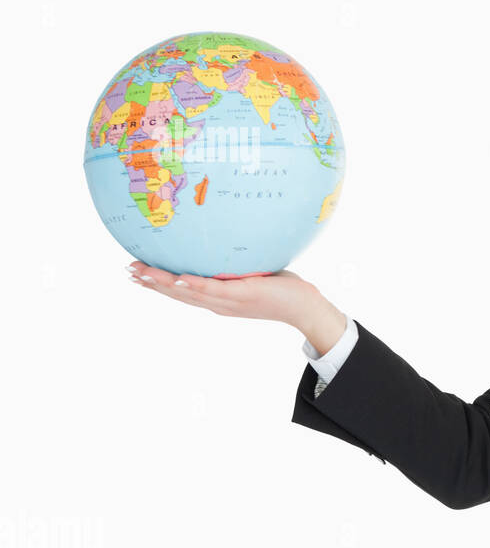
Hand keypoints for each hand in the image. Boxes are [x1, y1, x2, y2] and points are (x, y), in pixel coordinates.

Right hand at [125, 260, 324, 330]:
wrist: (304, 308)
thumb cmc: (282, 289)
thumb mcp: (252, 274)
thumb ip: (236, 264)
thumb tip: (226, 239)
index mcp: (219, 300)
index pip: (182, 292)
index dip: (158, 284)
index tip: (136, 275)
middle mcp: (219, 303)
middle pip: (178, 294)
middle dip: (151, 283)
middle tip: (127, 270)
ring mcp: (229, 301)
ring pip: (189, 292)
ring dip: (163, 283)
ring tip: (141, 273)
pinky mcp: (243, 295)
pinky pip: (214, 289)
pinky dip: (194, 285)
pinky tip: (177, 278)